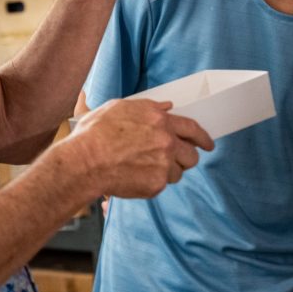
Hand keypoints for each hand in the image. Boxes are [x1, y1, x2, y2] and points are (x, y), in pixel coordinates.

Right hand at [66, 98, 212, 198]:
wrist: (84, 162)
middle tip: (176, 161)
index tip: (208, 144)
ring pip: (177, 172)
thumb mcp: (120, 108)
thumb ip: (148, 107)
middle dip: (186, 158)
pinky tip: (136, 177)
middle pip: (191, 154)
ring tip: (146, 169)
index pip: (192, 128)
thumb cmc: (95, 133)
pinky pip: (162, 185)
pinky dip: (152, 182)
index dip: (203, 137)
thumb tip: (167, 107)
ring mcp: (163, 164)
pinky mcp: (156, 184)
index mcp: (159, 120)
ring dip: (167, 171)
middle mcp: (166, 142)